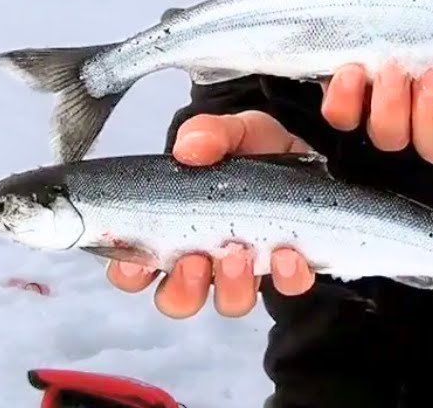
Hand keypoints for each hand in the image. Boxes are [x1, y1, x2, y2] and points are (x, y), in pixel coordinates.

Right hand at [106, 110, 316, 318]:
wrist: (303, 152)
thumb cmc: (252, 148)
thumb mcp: (230, 130)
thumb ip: (208, 133)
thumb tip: (189, 149)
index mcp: (174, 229)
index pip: (135, 268)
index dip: (129, 273)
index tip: (137, 262)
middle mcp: (203, 259)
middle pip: (177, 298)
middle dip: (183, 287)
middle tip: (194, 260)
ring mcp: (245, 269)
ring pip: (230, 302)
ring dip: (232, 285)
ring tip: (239, 252)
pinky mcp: (287, 269)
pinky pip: (287, 286)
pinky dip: (287, 275)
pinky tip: (288, 254)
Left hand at [320, 0, 432, 163]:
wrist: (364, 6)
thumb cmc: (416, 8)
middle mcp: (427, 116)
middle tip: (430, 75)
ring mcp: (386, 117)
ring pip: (393, 137)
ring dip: (392, 107)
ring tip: (389, 69)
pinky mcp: (349, 109)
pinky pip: (345, 119)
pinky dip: (346, 99)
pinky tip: (350, 70)